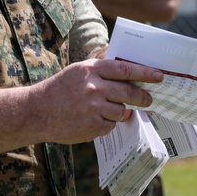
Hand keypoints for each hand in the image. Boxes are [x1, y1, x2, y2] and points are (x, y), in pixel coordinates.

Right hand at [28, 58, 160, 144]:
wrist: (37, 112)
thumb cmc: (59, 89)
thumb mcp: (78, 71)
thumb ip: (102, 71)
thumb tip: (130, 74)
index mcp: (91, 70)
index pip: (125, 70)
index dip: (145, 73)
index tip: (159, 76)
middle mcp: (94, 87)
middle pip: (129, 92)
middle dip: (143, 97)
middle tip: (149, 99)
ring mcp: (94, 108)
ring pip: (121, 110)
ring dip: (118, 111)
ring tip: (101, 109)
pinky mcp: (93, 126)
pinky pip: (111, 125)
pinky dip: (106, 123)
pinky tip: (92, 119)